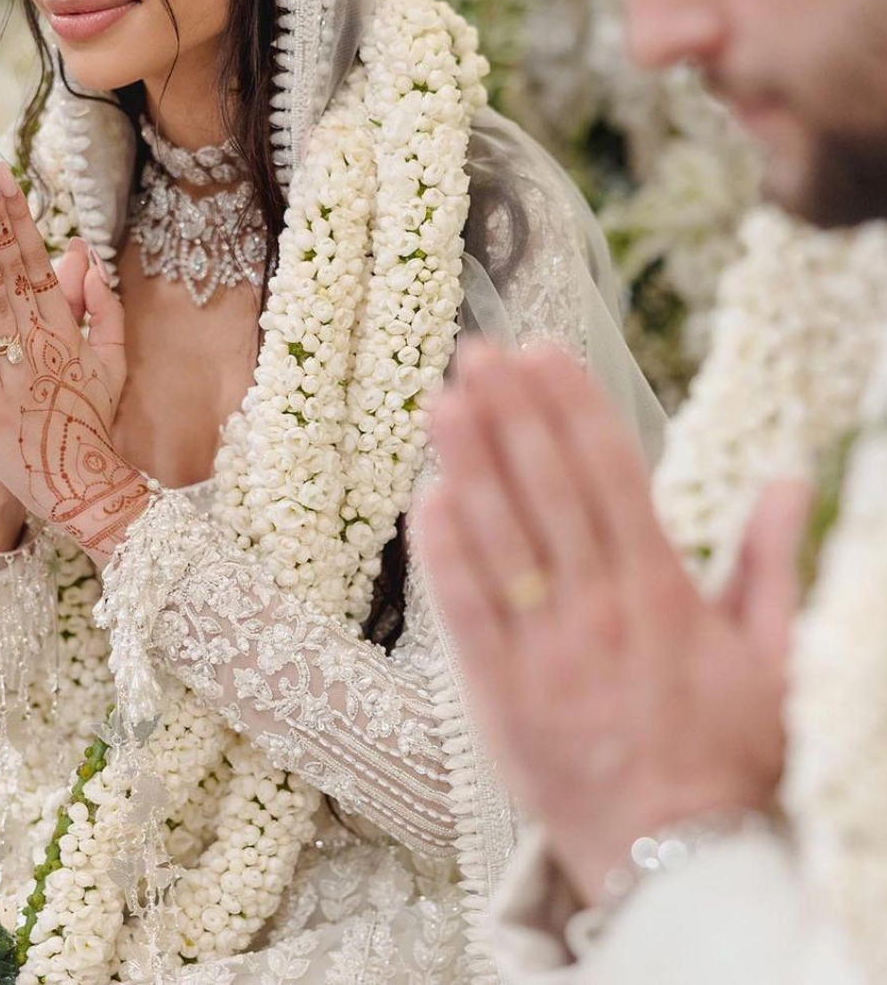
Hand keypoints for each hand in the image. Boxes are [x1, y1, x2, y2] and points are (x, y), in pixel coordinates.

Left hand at [0, 160, 146, 564]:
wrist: (81, 482)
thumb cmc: (91, 419)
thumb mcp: (111, 362)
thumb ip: (102, 309)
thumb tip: (86, 259)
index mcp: (68, 330)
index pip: (38, 263)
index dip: (19, 220)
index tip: (4, 181)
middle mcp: (42, 342)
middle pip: (14, 271)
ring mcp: (15, 368)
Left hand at [417, 343, 810, 904]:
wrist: (682, 864)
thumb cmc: (728, 753)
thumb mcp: (771, 657)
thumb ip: (771, 564)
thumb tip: (789, 479)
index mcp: (663, 591)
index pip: (612, 474)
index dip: (573, 408)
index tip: (545, 352)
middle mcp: (600, 611)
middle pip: (549, 492)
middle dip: (514, 415)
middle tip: (479, 352)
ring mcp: (546, 654)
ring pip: (502, 541)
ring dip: (471, 465)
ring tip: (443, 400)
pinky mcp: (500, 699)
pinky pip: (467, 618)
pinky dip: (446, 558)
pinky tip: (426, 501)